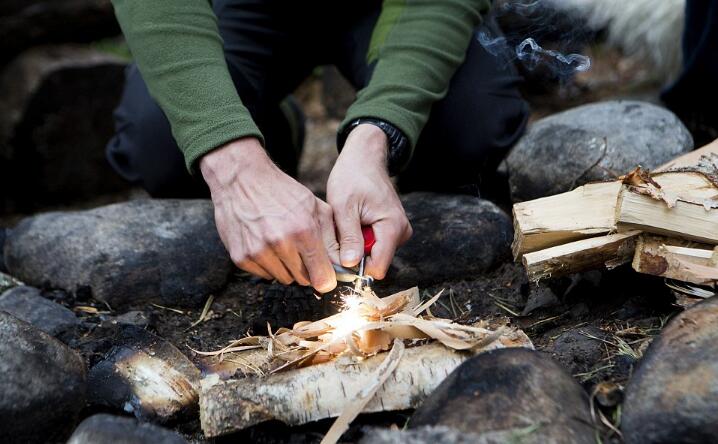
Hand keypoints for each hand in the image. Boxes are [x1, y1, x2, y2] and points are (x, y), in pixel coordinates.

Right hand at [200, 138, 338, 292]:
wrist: (241, 180)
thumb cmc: (282, 192)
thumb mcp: (315, 207)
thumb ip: (332, 237)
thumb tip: (343, 263)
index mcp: (304, 230)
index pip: (322, 277)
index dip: (326, 279)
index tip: (326, 276)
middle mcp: (281, 244)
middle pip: (304, 280)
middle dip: (307, 269)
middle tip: (301, 250)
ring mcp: (258, 252)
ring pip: (284, 279)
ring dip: (287, 267)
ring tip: (282, 243)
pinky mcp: (241, 257)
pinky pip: (264, 275)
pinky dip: (268, 264)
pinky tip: (265, 243)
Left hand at [327, 124, 411, 278]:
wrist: (364, 158)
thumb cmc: (352, 177)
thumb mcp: (343, 207)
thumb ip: (349, 238)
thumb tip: (349, 265)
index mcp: (392, 227)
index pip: (378, 268)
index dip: (356, 269)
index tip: (337, 257)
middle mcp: (401, 232)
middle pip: (374, 262)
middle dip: (354, 254)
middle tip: (339, 232)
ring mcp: (398, 231)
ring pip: (373, 254)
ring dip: (355, 245)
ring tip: (346, 223)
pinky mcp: (392, 230)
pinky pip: (374, 245)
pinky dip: (360, 238)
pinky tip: (353, 222)